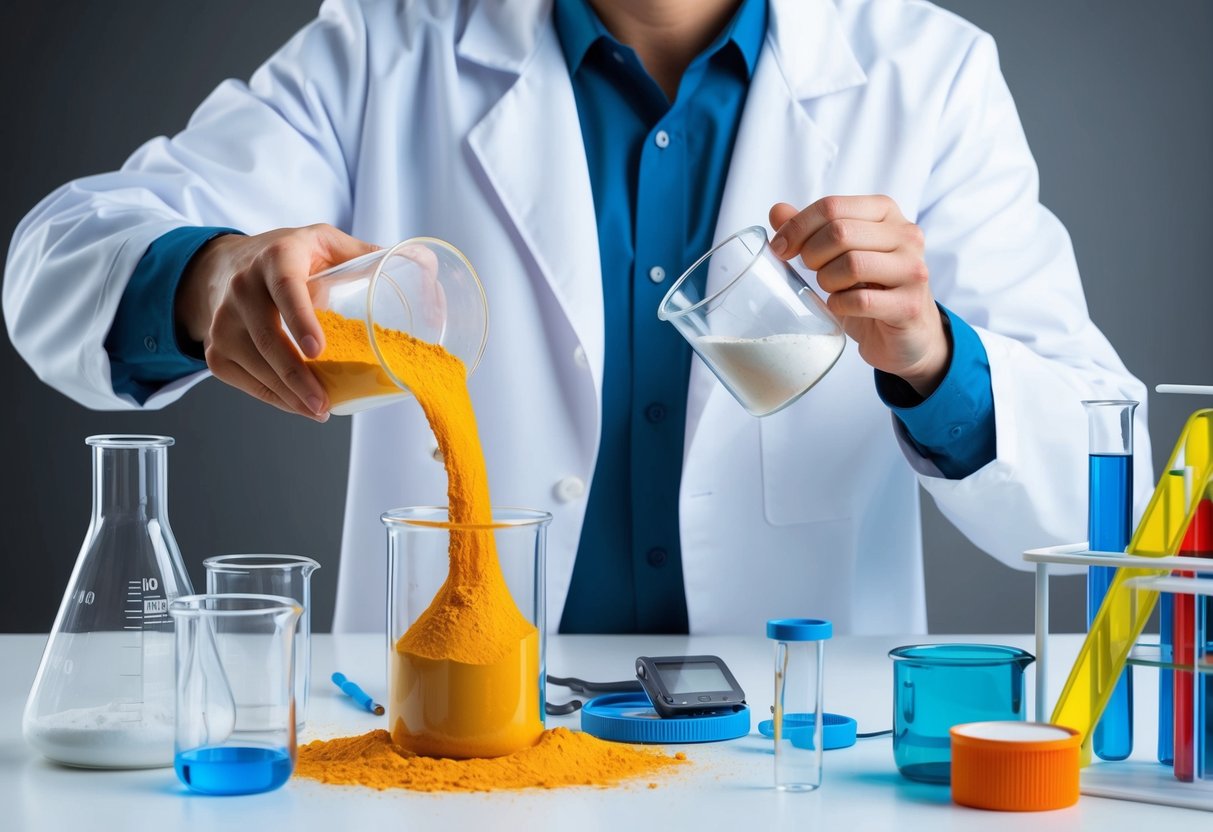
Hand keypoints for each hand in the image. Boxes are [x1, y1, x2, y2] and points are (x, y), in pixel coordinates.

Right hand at [175, 224, 378, 419]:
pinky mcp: (215, 347)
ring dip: (287, 395)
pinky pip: (245, 380)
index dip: (301, 320)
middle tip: (324, 404)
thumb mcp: (323, 241)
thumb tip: (420, 264)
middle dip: (297, 377)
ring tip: (319, 410)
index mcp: (278, 257)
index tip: (318, 351)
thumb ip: (364, 253)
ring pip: (255, 366)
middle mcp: (243, 286)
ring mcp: (224, 319)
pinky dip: (273, 397)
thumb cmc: (286, 256)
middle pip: (269, 339)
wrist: (223, 266)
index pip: (287, 290)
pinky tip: (297, 405)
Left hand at [769, 197, 948, 396]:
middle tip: (811, 271)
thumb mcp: (839, 253)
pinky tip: (842, 306)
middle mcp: (906, 235)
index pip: (832, 206)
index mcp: (886, 212)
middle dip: (812, 254)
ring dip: (827, 280)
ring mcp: (912, 270)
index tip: (780, 248)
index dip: (797, 227)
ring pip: (852, 264)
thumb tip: (777, 211)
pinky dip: (840, 305)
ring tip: (831, 288)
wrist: (908, 333)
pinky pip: (860, 301)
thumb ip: (811, 230)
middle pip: (840, 232)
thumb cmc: (869, 288)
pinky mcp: (909, 305)